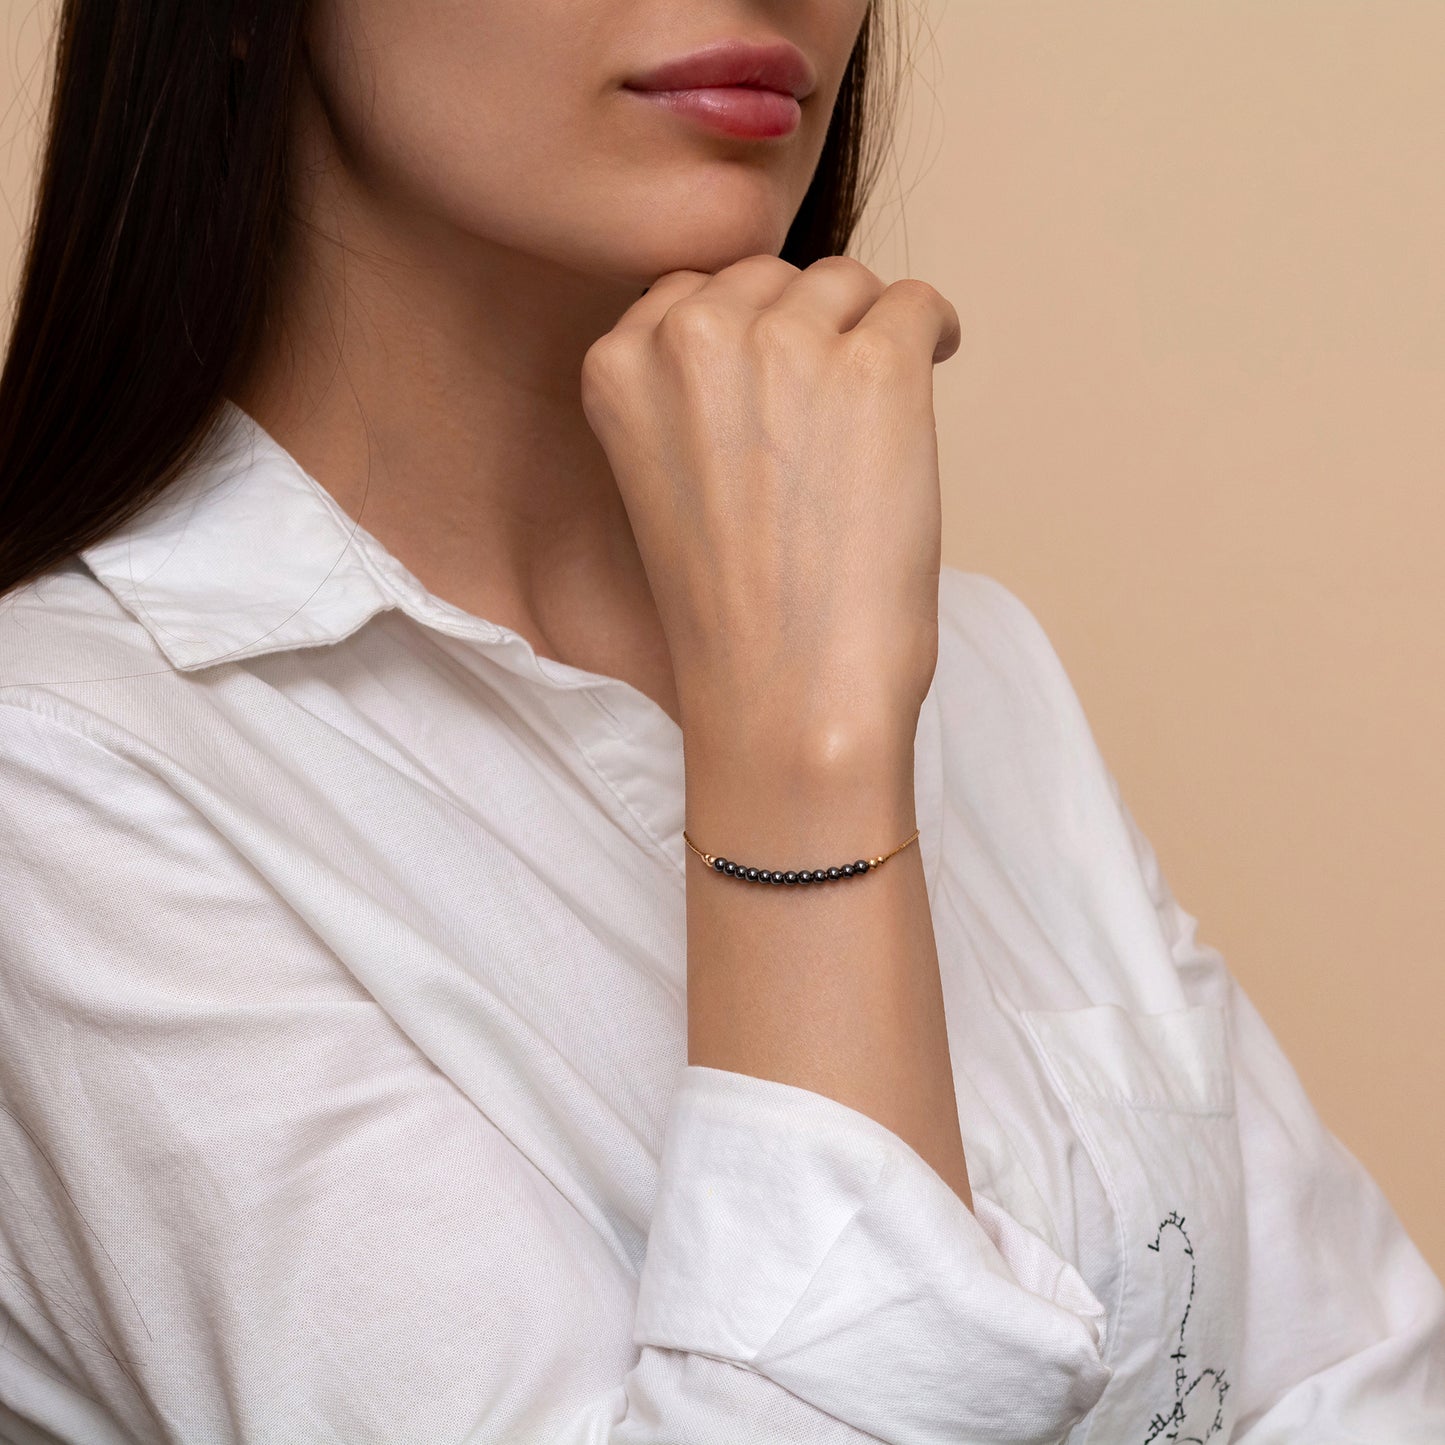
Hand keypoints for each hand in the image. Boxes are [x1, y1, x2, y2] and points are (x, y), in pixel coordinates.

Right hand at [579, 254, 961, 762]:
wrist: (786, 697)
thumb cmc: (729, 615)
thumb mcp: (661, 480)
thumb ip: (687, 392)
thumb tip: (772, 322)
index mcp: (619, 365)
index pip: (691, 291)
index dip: (744, 333)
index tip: (772, 378)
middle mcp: (690, 336)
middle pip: (773, 277)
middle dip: (805, 329)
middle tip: (828, 413)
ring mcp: (784, 346)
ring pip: (847, 283)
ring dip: (867, 334)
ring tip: (875, 414)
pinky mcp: (875, 368)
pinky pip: (919, 303)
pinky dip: (935, 333)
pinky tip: (936, 365)